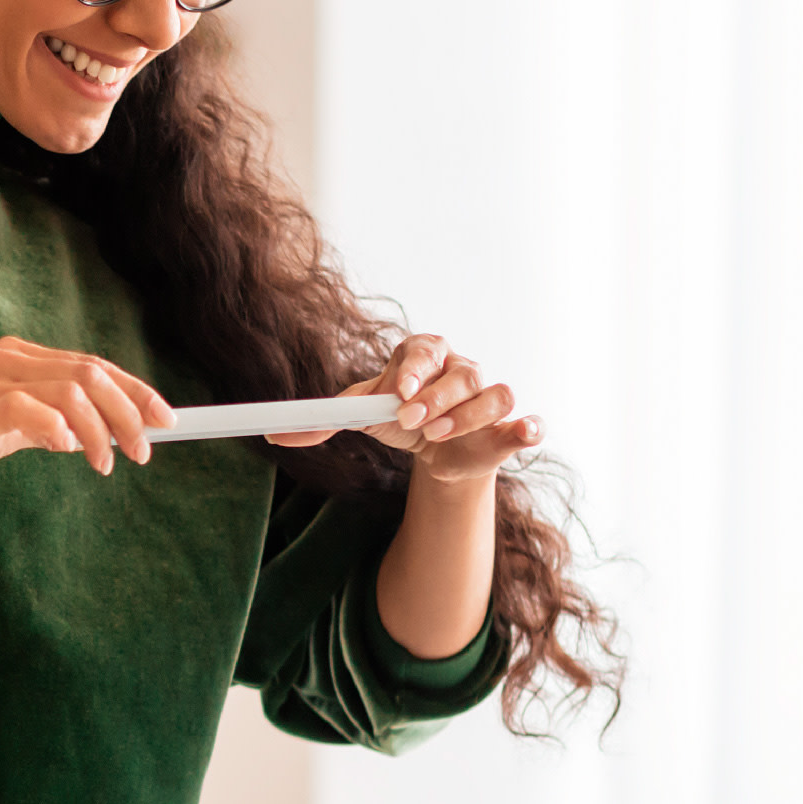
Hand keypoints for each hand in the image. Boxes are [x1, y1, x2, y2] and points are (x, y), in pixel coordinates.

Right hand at [0, 336, 177, 507]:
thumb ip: (39, 424)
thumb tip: (87, 435)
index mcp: (14, 358)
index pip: (91, 365)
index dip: (136, 389)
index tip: (166, 420)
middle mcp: (6, 360)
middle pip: (91, 371)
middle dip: (131, 410)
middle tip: (146, 450)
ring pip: (72, 389)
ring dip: (103, 429)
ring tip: (110, 464)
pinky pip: (32, 411)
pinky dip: (61, 431)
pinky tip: (70, 454)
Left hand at [267, 331, 540, 482]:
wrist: (431, 453)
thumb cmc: (396, 420)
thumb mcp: (359, 415)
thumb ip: (323, 422)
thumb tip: (274, 436)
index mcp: (424, 356)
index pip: (423, 350)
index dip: (413, 368)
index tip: (396, 391)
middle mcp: (461, 369)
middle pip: (460, 373)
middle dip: (435, 398)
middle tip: (410, 421)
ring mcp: (488, 395)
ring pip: (493, 394)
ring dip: (467, 416)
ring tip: (435, 436)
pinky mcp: (508, 426)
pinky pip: (526, 421)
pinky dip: (527, 427)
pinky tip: (522, 433)